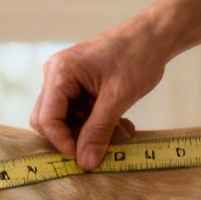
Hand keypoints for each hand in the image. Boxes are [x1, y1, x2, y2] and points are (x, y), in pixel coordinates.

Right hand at [31, 0, 200, 169]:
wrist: (154, 36)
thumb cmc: (137, 56)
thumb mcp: (118, 98)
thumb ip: (98, 131)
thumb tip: (85, 163)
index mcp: (60, 73)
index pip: (46, 119)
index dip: (63, 143)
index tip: (85, 159)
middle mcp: (56, 75)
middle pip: (47, 120)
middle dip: (71, 138)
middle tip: (99, 148)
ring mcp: (66, 79)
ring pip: (64, 119)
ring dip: (87, 132)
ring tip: (117, 134)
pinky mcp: (78, 84)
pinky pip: (78, 112)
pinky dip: (94, 123)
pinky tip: (118, 125)